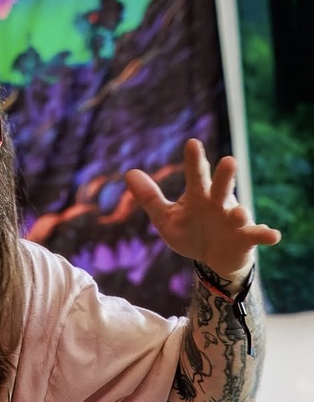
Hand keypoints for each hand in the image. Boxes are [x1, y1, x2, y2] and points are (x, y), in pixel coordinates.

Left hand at [125, 139, 280, 279]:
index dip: (195, 160)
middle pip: (221, 187)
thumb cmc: (190, 232)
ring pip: (239, 212)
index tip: (192, 143)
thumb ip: (150, 198)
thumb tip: (129, 172)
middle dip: (224, 176)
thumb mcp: (166, 218)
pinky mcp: (245, 238)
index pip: (196, 175)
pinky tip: (273, 236)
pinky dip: (265, 235)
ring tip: (238, 213)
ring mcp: (234, 221)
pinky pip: (257, 235)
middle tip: (228, 161)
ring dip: (240, 212)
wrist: (213, 258)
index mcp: (199, 196)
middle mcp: (218, 204)